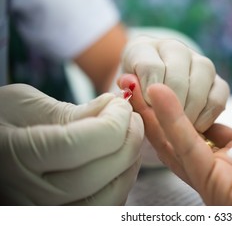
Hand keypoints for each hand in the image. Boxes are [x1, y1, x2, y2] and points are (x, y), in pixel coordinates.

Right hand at [0, 84, 143, 204]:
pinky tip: (119, 161)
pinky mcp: (58, 219)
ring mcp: (44, 214)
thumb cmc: (0, 123)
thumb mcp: (23, 105)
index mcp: (15, 155)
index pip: (80, 144)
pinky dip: (120, 184)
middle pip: (99, 174)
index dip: (113, 122)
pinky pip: (104, 209)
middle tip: (132, 118)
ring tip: (129, 139)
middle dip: (128, 140)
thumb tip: (113, 106)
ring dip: (129, 165)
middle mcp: (28, 195)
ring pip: (108, 199)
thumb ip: (69, 111)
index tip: (121, 104)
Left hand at [121, 35, 229, 132]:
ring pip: (201, 85)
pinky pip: (219, 97)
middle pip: (177, 79)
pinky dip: (207, 116)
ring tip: (178, 130)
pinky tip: (194, 128)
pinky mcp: (217, 81)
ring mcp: (199, 63)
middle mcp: (174, 49)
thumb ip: (128, 92)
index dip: (149, 96)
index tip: (147, 114)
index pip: (150, 68)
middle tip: (163, 130)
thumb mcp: (124, 95)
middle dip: (170, 110)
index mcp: (144, 48)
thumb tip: (129, 84)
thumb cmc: (134, 97)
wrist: (150, 94)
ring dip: (189, 113)